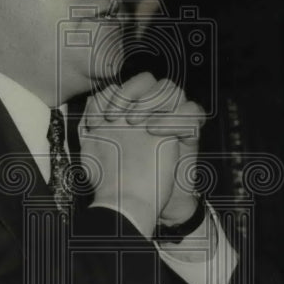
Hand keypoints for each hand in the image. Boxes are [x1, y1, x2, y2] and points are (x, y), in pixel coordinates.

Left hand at [80, 73, 203, 234]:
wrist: (134, 204)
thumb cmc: (112, 177)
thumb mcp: (92, 150)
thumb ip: (89, 123)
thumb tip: (92, 99)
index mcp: (126, 112)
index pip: (126, 84)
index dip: (114, 93)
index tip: (100, 117)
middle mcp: (149, 113)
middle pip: (149, 80)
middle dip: (133, 92)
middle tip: (119, 118)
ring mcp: (168, 122)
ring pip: (173, 90)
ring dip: (154, 101)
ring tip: (138, 124)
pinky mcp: (187, 136)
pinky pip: (193, 113)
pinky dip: (175, 118)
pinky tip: (154, 132)